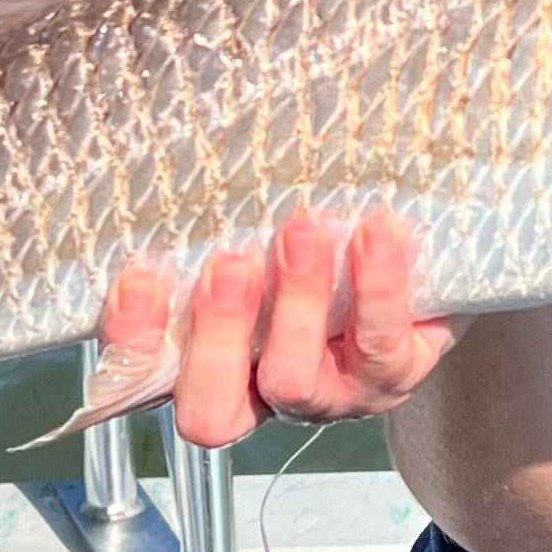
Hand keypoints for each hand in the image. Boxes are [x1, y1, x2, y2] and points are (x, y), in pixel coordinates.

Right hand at [94, 208, 453, 451]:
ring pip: (291, 381)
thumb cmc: (315, 234)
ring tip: (301, 231)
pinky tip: (374, 233)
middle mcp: (257, 391)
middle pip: (208, 411)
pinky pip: (379, 344)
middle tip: (229, 264)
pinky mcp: (390, 376)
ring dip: (293, 303)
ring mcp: (325, 395)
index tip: (140, 275)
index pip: (143, 371)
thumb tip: (178, 140)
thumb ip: (215, 209)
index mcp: (204, 359)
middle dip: (214, 336)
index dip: (133, 338)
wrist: (419, 258)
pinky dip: (376, 286)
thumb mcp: (253, 223)